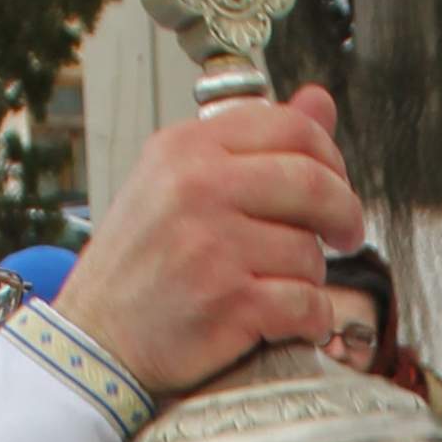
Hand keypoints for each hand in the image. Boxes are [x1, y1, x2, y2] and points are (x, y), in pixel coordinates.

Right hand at [61, 91, 367, 400]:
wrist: (95, 342)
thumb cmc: (141, 264)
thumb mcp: (178, 183)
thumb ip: (251, 143)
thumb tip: (319, 100)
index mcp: (186, 148)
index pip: (292, 128)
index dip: (331, 158)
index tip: (335, 187)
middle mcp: (197, 188)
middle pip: (315, 184)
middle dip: (344, 215)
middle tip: (346, 237)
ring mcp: (211, 246)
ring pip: (311, 252)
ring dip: (310, 276)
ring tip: (278, 285)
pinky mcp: (228, 303)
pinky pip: (307, 304)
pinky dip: (311, 319)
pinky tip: (289, 322)